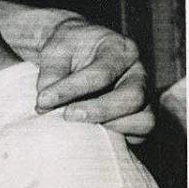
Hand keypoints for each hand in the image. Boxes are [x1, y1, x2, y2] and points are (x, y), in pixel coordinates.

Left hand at [34, 18, 152, 142]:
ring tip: (82, 127)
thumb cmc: (67, 49)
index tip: (43, 100)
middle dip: (99, 110)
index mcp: (119, 50)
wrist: (75, 53)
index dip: (71, 89)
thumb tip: (46, 105)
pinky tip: (92, 134)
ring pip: (144, 120)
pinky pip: (140, 135)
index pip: (101, 73)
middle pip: (133, 97)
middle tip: (67, 115)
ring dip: (112, 127)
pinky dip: (118, 137)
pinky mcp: (139, 118)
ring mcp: (143, 98)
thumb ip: (51, 74)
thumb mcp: (55, 50)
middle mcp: (138, 74)